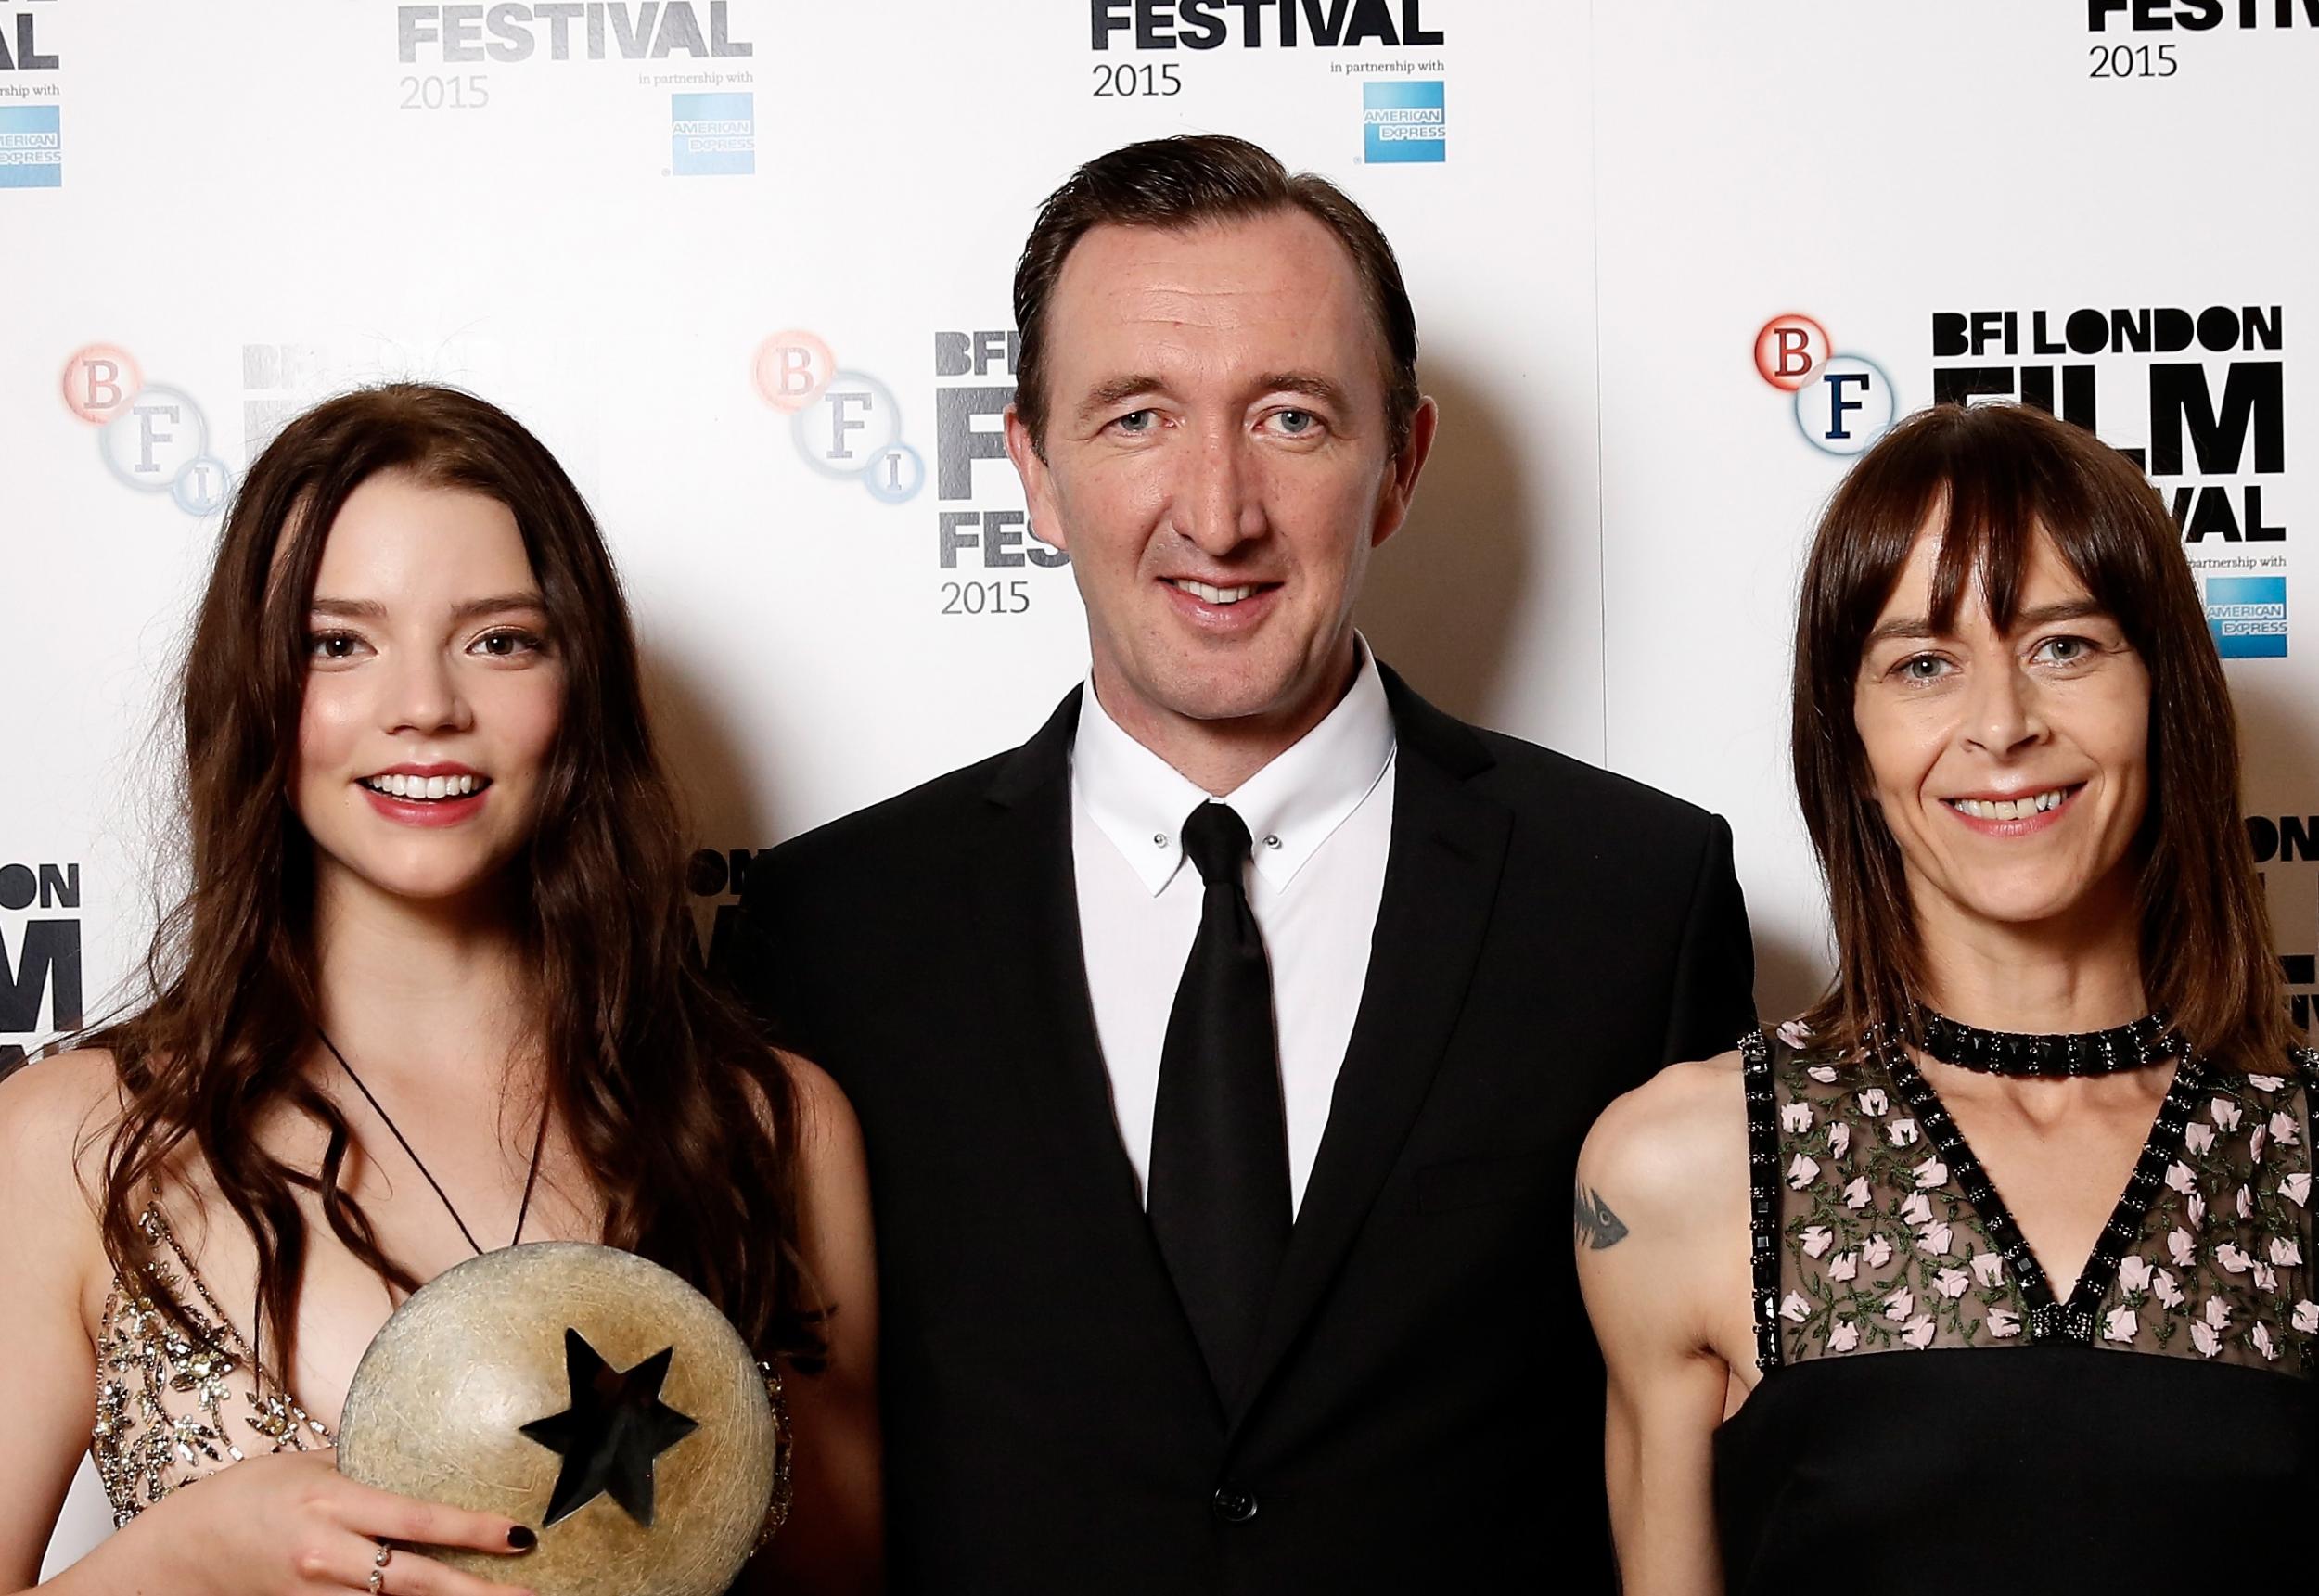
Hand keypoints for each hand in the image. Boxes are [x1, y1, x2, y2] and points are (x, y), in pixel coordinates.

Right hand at [125, 1447, 537, 1595]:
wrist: (180, 1552)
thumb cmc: (248, 1495)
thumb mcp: (305, 1463)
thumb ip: (362, 1461)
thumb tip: (423, 1445)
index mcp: (331, 1501)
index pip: (416, 1518)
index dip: (470, 1530)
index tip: (518, 1534)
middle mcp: (325, 1554)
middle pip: (414, 1581)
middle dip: (475, 1592)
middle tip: (530, 1594)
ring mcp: (313, 1595)